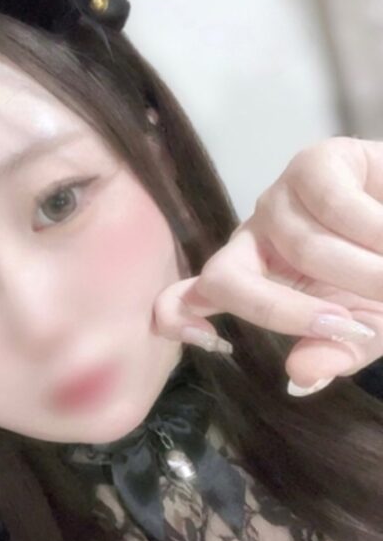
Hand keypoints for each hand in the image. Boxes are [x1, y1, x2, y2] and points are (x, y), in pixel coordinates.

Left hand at [153, 137, 382, 395]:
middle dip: (299, 314)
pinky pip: (335, 205)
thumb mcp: (368, 326)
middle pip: (231, 280)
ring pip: (301, 246)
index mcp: (251, 281)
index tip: (208, 342)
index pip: (189, 298)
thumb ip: (336, 352)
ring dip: (364, 273)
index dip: (177, 317)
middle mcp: (251, 238)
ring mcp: (278, 198)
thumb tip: (300, 377)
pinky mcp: (314, 163)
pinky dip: (377, 232)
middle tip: (353, 327)